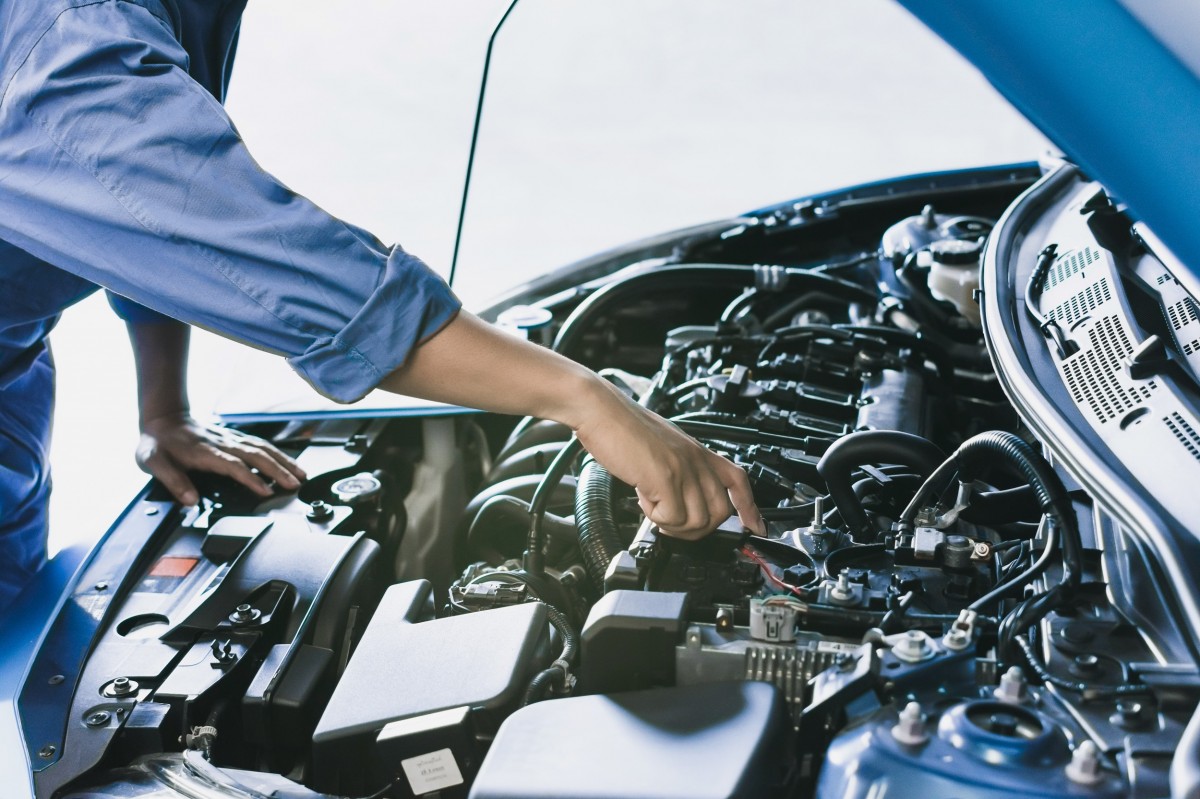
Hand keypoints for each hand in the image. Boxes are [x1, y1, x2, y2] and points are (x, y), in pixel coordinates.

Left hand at [136, 413, 305, 505]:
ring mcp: (231, 439)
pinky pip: (260, 444)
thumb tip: (190, 500)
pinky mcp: (234, 438)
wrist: (163, 418)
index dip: (250, 478)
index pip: (233, 465)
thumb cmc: (158, 442)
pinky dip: (277, 453)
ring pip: (263, 448)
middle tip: (296, 484)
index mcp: (204, 452)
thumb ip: (172, 481)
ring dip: (283, 461)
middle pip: (256, 455)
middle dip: (279, 470)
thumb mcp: (153, 462)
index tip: (266, 491)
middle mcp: (222, 443)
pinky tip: (288, 462)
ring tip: (301, 474)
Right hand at [573, 380, 763, 539]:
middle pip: (720, 512)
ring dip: (673, 525)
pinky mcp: (665, 477)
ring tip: (653, 507)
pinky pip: (672, 518)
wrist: (601, 410)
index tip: (755, 527)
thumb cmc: (623, 426)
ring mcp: (683, 468)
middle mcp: (696, 459)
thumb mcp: (663, 447)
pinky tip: (642, 499)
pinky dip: (655, 518)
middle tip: (672, 523)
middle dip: (697, 529)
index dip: (749, 507)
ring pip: (698, 521)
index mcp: (698, 451)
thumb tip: (679, 500)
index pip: (738, 480)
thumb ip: (678, 469)